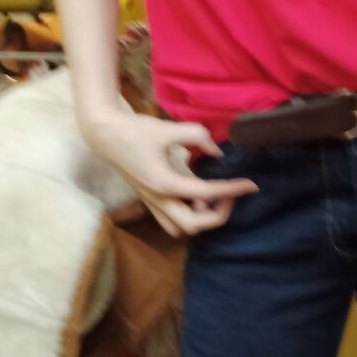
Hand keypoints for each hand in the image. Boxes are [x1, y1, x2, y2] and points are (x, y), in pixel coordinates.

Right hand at [80, 106, 258, 237]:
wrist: (105, 136)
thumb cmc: (135, 131)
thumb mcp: (167, 128)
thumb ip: (196, 136)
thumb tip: (217, 153)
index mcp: (164, 183)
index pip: (206, 193)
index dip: (232, 190)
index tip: (251, 185)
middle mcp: (158, 200)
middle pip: (194, 225)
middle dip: (218, 214)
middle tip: (231, 193)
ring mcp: (152, 203)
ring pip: (181, 228)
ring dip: (202, 219)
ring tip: (214, 196)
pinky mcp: (150, 201)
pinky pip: (172, 220)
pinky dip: (190, 215)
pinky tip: (197, 196)